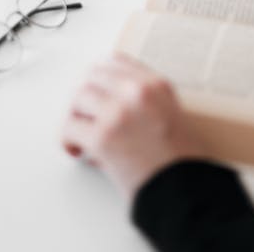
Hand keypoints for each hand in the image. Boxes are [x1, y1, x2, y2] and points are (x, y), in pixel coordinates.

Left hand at [61, 53, 205, 198]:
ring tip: (80, 133)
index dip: (100, 76)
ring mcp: (118, 112)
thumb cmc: (181, 162)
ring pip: (78, 98)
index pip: (117, 61)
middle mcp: (136, 92)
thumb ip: (144, 101)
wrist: (185, 192)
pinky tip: (76, 150)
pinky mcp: (103, 137)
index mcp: (156, 85)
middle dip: (85, 96)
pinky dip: (68, 140)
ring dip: (75, 116)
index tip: (95, 87)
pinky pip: (69, 128)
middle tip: (82, 113)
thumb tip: (108, 100)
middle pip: (92, 75)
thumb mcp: (172, 115)